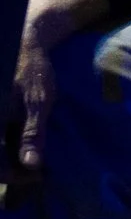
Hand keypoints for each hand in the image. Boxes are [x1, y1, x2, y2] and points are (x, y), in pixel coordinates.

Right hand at [13, 0, 107, 175]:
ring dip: (8, 158)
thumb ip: (31, 133)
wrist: (21, 41)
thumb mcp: (39, 102)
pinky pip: (1, 136)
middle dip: (9, 169)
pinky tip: (22, 147)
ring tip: (30, 162)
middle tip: (33, 173)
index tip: (34, 176)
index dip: (11, 174)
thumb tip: (31, 164)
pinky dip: (8, 145)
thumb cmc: (32, 71)